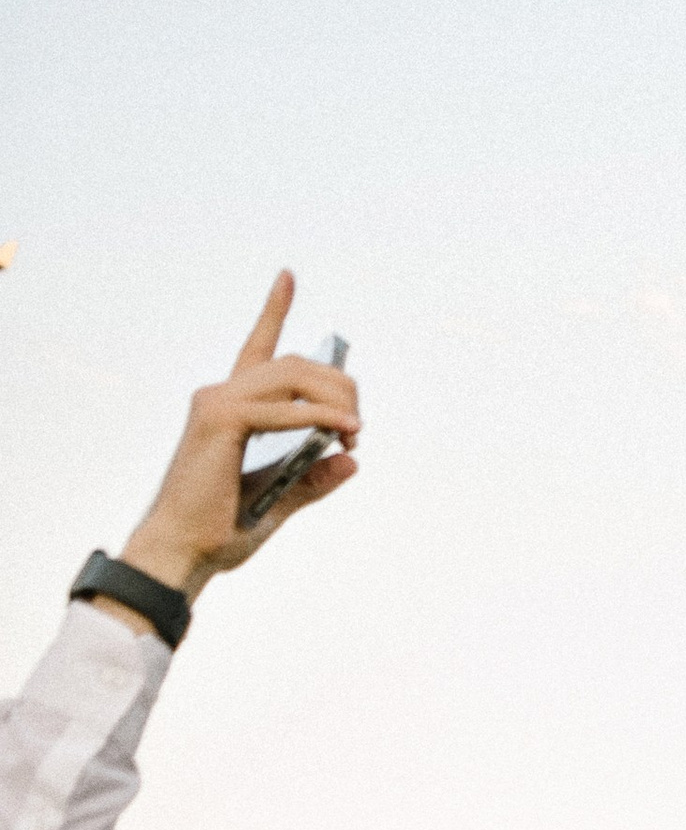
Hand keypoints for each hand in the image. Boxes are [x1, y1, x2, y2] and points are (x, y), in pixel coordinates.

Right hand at [112, 274, 360, 605]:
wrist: (181, 553)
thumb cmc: (220, 532)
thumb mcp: (279, 502)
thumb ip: (313, 480)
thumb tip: (352, 460)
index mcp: (231, 407)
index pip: (257, 348)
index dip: (273, 309)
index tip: (288, 276)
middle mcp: (220, 394)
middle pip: (294, 365)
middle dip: (339, 384)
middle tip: (360, 424)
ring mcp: (216, 403)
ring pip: (291, 376)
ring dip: (334, 398)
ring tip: (355, 429)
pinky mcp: (218, 421)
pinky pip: (281, 410)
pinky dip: (318, 418)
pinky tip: (342, 432)